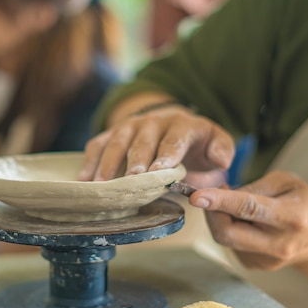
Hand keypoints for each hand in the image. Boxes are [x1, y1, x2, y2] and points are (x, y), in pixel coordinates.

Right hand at [79, 105, 234, 180]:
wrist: (171, 124)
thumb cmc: (194, 142)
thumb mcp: (215, 142)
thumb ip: (222, 150)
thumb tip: (222, 160)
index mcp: (181, 124)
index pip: (174, 139)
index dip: (166, 154)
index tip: (159, 171)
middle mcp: (152, 121)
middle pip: (142, 141)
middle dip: (135, 161)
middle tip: (131, 180)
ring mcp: (129, 126)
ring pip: (116, 142)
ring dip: (108, 164)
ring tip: (102, 185)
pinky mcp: (111, 133)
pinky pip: (97, 145)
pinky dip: (89, 161)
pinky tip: (84, 181)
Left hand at [188, 171, 307, 270]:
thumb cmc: (304, 204)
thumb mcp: (287, 182)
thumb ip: (254, 186)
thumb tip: (222, 193)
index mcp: (290, 216)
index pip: (248, 209)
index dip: (219, 202)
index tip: (196, 197)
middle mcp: (278, 243)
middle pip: (227, 233)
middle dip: (210, 213)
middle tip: (210, 196)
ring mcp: (266, 260)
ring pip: (225, 239)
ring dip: (220, 219)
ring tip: (236, 208)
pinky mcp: (255, 266)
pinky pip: (230, 245)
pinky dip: (229, 229)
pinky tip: (245, 223)